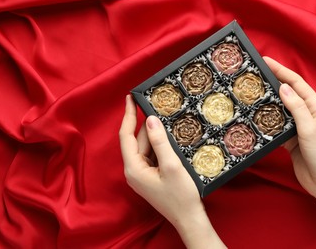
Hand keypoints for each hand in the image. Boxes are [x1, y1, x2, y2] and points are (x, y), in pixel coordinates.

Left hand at [119, 95, 225, 247]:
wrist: (189, 218)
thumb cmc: (181, 195)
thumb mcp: (171, 165)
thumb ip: (160, 141)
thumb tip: (150, 119)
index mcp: (133, 168)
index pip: (126, 136)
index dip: (128, 115)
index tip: (130, 97)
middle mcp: (133, 170)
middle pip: (137, 140)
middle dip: (146, 123)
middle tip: (156, 104)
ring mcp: (142, 174)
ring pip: (146, 147)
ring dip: (154, 134)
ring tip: (166, 118)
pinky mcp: (150, 176)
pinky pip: (152, 155)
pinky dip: (159, 145)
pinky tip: (169, 136)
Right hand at [264, 57, 315, 248]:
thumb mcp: (310, 129)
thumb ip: (296, 108)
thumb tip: (282, 87)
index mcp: (315, 106)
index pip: (296, 83)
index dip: (280, 70)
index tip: (265, 61)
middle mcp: (306, 113)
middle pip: (286, 93)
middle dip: (271, 83)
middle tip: (253, 76)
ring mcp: (297, 126)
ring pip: (279, 109)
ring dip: (266, 102)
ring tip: (250, 94)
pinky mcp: (290, 139)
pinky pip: (276, 126)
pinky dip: (266, 121)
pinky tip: (255, 118)